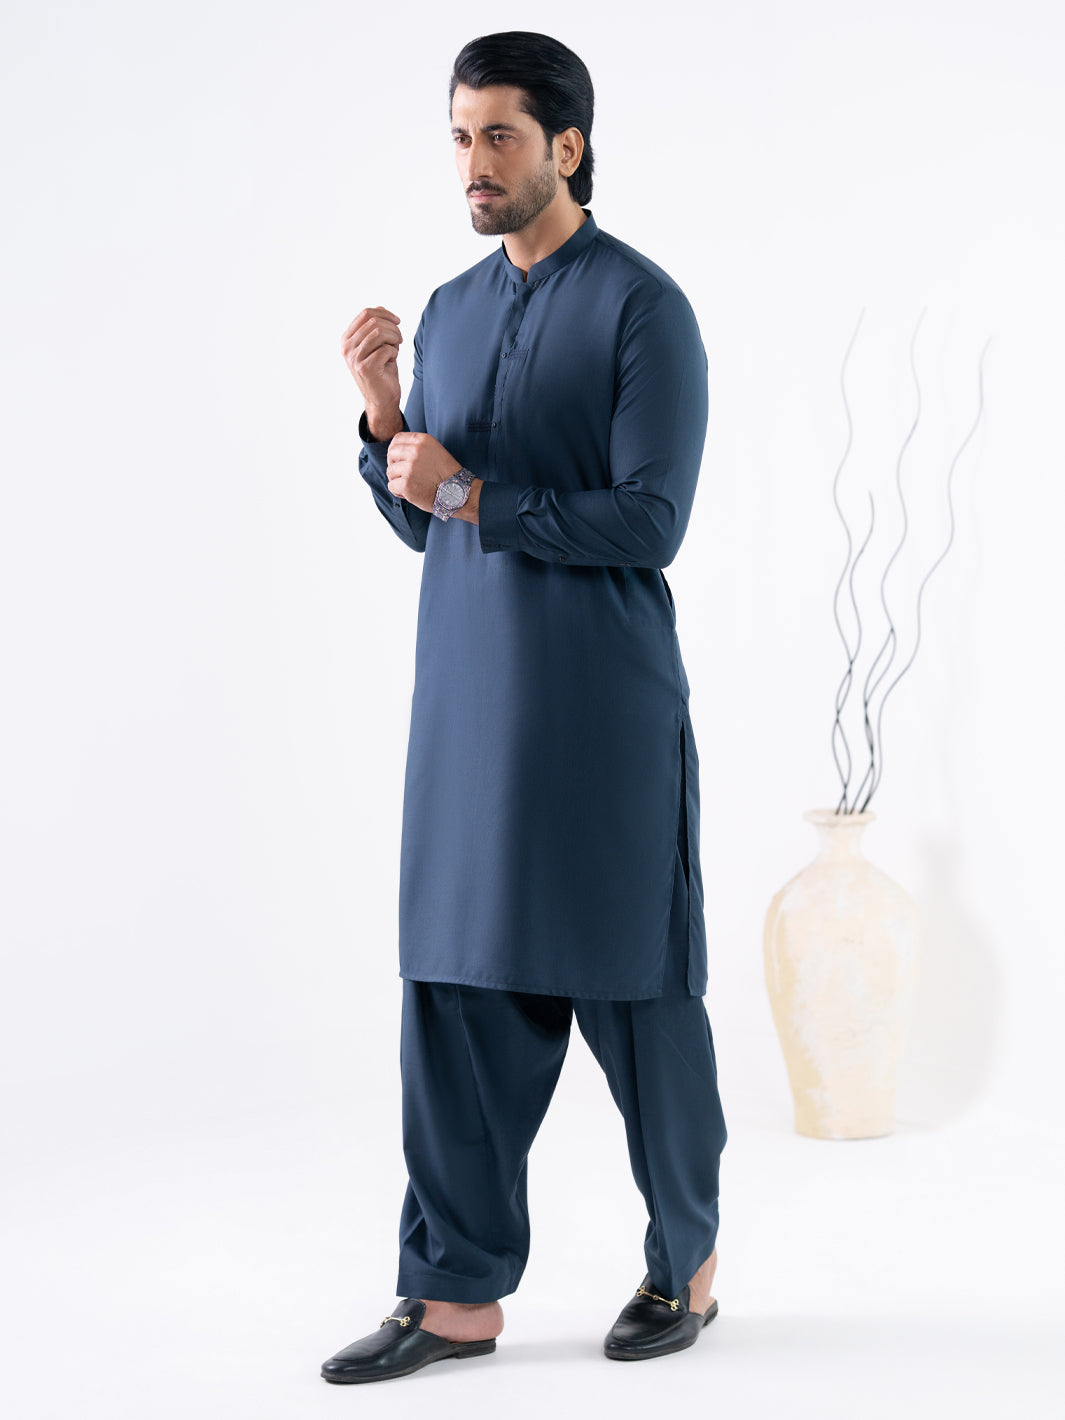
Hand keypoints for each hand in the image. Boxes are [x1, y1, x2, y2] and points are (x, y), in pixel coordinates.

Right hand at [341, 306, 402, 438]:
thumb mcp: (379, 345)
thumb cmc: (382, 371)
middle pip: (374, 322)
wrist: (382, 399)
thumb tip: (380, 307)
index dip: (385, 314)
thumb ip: (376, 327)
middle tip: (399, 340)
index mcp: (347, 339)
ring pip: (379, 333)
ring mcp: (354, 358)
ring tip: (396, 348)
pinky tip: (391, 361)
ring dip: (394, 339)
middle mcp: (346, 347)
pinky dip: (394, 352)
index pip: (366, 313)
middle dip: (392, 328)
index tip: (397, 321)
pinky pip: (386, 349)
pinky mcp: (365, 368)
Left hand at [386, 433, 462, 513]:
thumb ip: (418, 448)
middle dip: (394, 465)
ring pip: (390, 471)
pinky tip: (409, 494)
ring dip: (397, 480)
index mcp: (423, 441)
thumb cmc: (447, 475)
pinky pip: (391, 486)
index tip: (399, 460)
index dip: (395, 450)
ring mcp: (410, 468)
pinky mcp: (406, 484)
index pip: (397, 439)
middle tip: (402, 475)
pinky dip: (398, 492)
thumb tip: (396, 451)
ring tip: (411, 486)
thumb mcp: (435, 451)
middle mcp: (415, 451)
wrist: (458, 493)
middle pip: (391, 454)